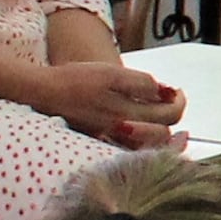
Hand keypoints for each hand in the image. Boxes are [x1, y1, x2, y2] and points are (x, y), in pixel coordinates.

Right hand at [34, 59, 188, 148]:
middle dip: (173, 114)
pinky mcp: (101, 140)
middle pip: (163, 134)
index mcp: (124, 115)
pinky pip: (132, 146)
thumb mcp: (109, 74)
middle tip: (173, 97)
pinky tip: (146, 122)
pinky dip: (146, 137)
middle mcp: (120, 133)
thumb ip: (139, 83)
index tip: (176, 91)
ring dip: (163, 128)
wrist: (42, 93)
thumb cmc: (74, 80)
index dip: (178, 103)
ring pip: (149, 143)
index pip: (168, 116)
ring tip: (162, 109)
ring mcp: (111, 139)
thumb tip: (163, 91)